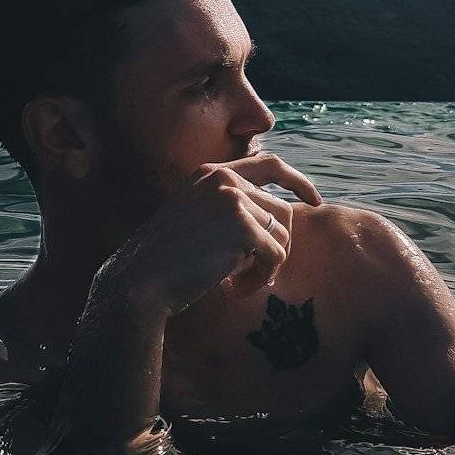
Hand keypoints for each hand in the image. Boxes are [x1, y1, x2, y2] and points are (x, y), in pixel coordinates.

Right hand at [103, 153, 321, 314]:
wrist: (141, 280)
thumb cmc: (167, 261)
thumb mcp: (195, 219)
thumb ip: (228, 209)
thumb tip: (277, 219)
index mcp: (211, 174)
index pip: (267, 164)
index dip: (296, 180)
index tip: (313, 200)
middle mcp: (224, 179)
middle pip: (281, 210)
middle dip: (276, 247)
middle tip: (255, 275)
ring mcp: (234, 200)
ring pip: (282, 235)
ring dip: (267, 266)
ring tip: (239, 283)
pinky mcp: (244, 227)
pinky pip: (276, 256)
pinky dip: (261, 278)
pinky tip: (236, 289)